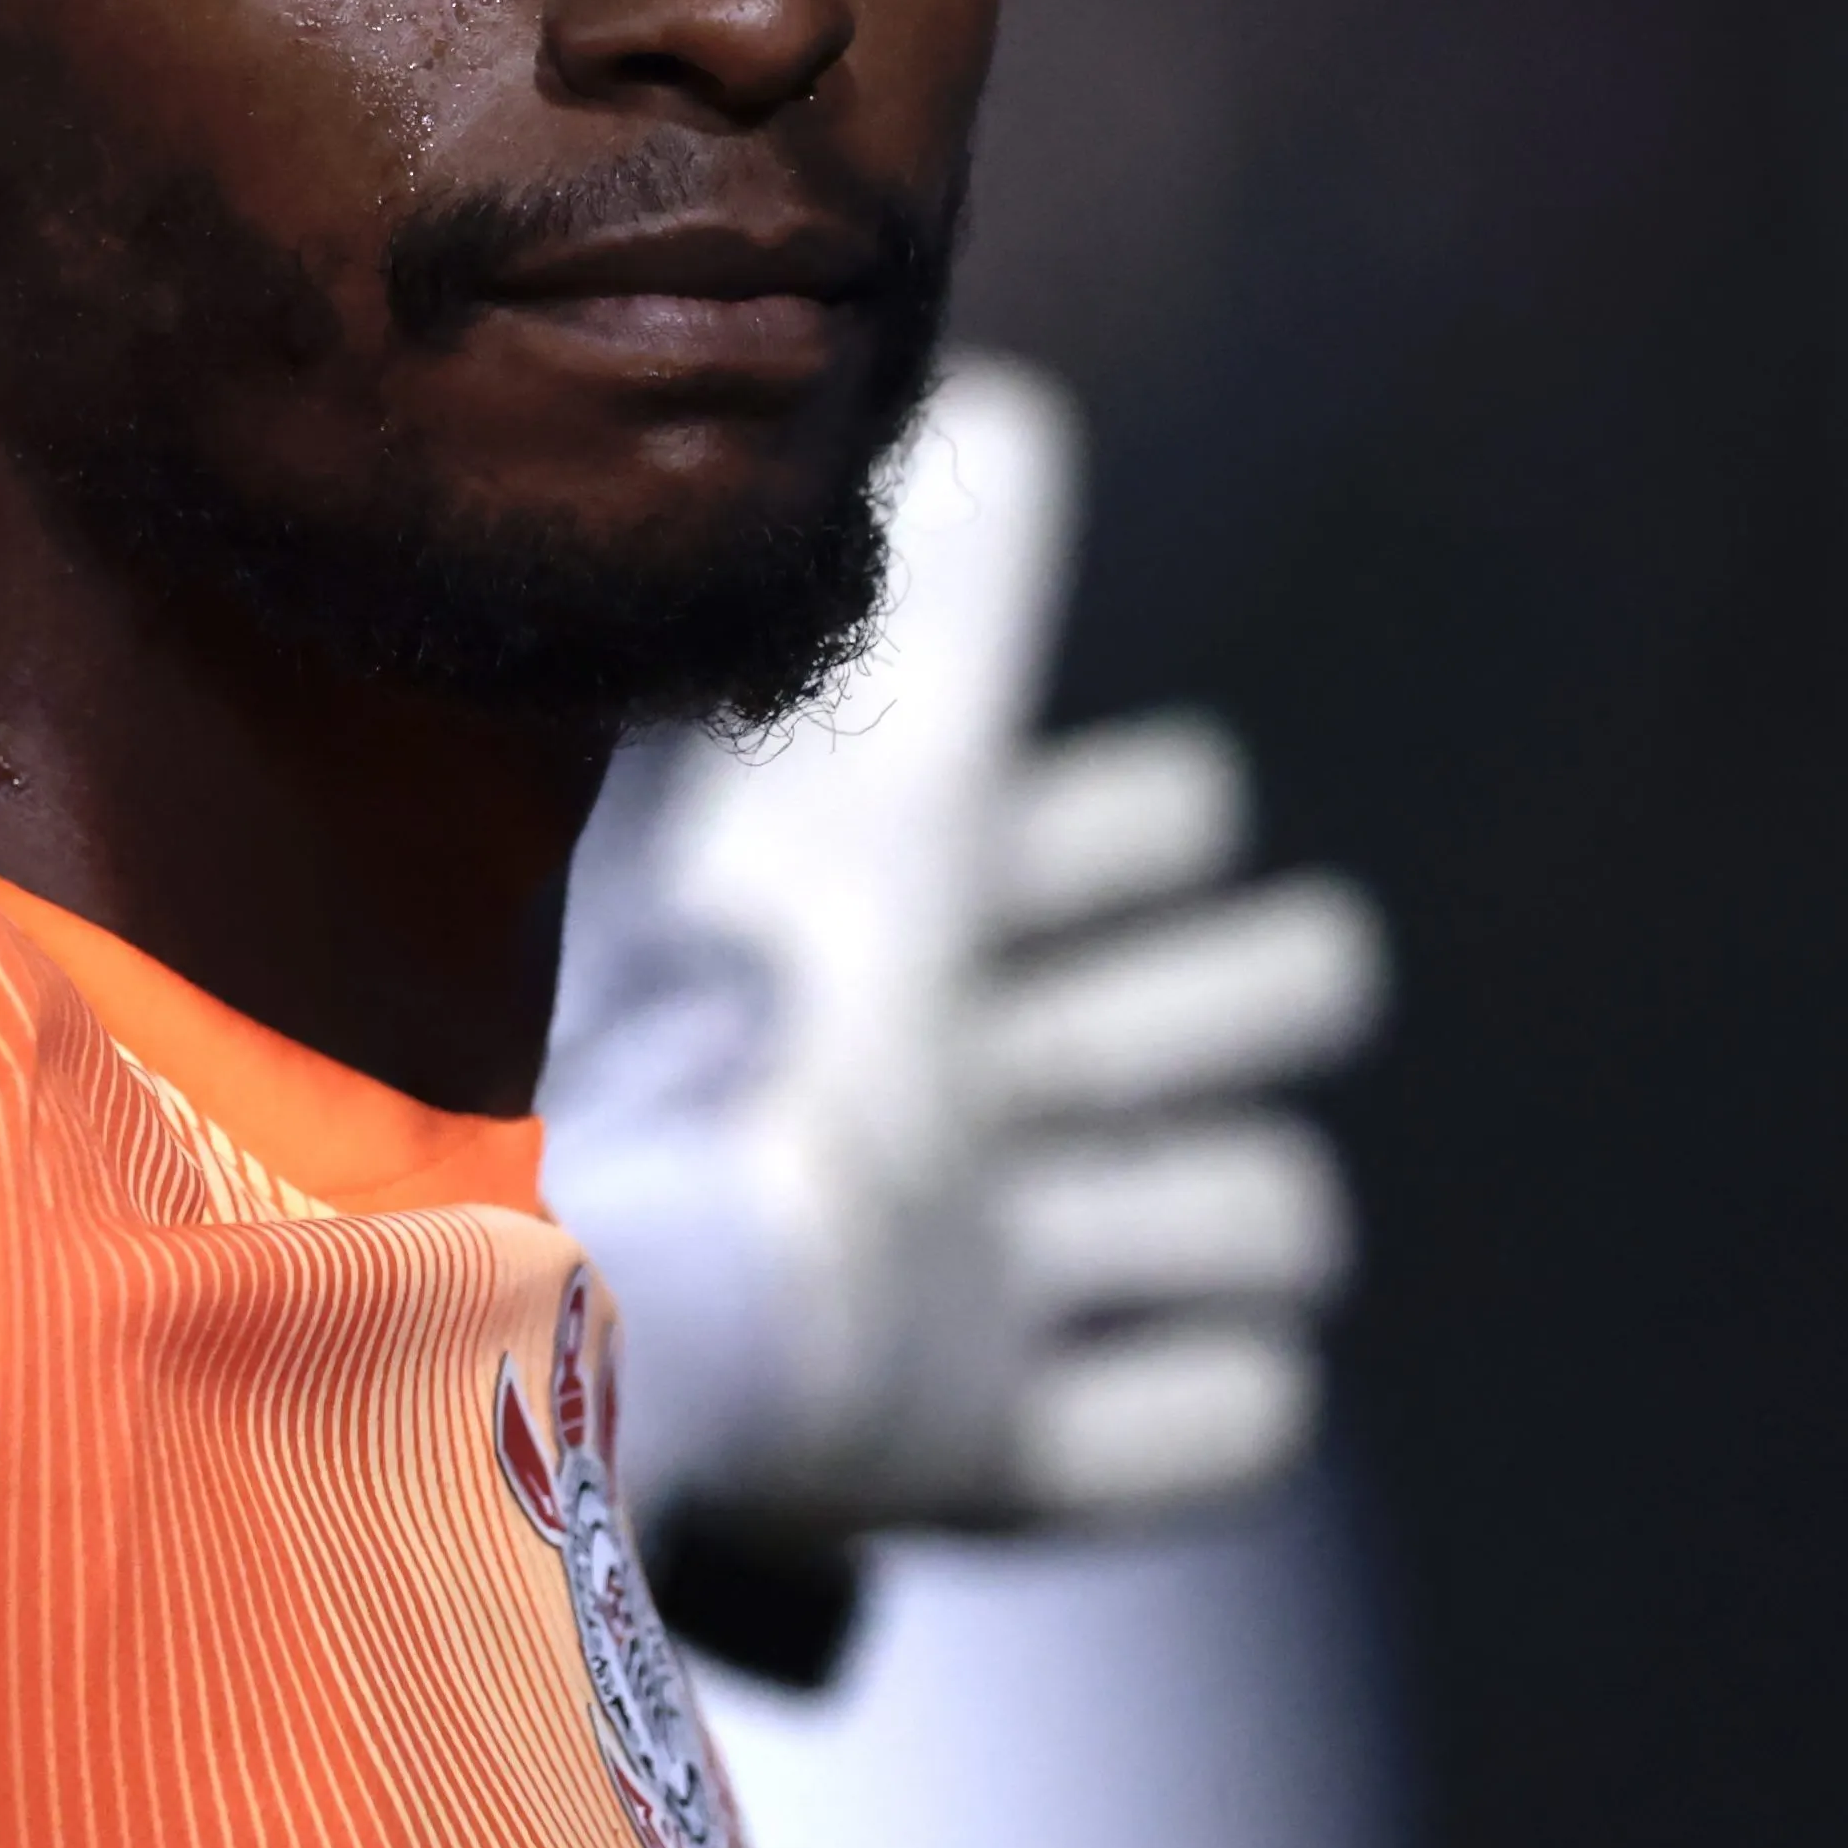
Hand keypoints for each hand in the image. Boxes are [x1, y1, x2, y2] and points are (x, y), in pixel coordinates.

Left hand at [547, 354, 1386, 1571]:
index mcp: (913, 910)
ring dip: (1223, 1199)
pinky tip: (1114, 1352)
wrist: (587, 1285)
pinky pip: (1203, 1425)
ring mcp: (983, 1274)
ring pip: (1261, 1210)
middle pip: (1246, 1000)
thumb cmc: (697, 1000)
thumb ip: (942, 608)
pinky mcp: (981, 1443)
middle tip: (1086, 1020)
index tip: (1106, 823)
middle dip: (1238, 983)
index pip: (1135, 825)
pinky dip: (1205, 1398)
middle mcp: (967, 1088)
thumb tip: (1018, 405)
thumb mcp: (838, 785)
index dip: (1140, 818)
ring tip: (1070, 1198)